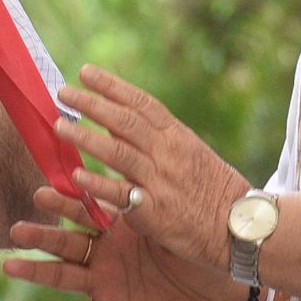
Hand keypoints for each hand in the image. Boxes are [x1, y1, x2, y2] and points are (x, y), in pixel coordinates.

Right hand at [4, 187, 248, 300]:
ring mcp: (105, 284)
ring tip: (8, 266)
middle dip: (41, 236)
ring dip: (36, 272)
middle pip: (66, 243)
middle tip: (16, 228)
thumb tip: (128, 177)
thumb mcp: (171, 227)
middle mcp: (105, 254)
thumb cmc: (199, 256)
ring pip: (64, 276)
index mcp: (118, 228)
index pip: (85, 212)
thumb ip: (147, 208)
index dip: (63, 204)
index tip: (40, 192)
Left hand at [56, 64, 249, 269]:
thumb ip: (162, 141)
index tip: (86, 71)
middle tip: (63, 93)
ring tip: (59, 126)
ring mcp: (160, 181)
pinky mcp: (154, 212)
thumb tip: (128, 121)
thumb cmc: (216, 192)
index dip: (112, 86)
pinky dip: (97, 184)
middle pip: (124, 121)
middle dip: (92, 104)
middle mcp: (167, 153)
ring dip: (86, 137)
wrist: (241, 229)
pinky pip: (120, 195)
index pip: (141, 104)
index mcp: (177, 137)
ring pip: (117, 152)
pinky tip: (75, 176)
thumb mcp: (193, 155)